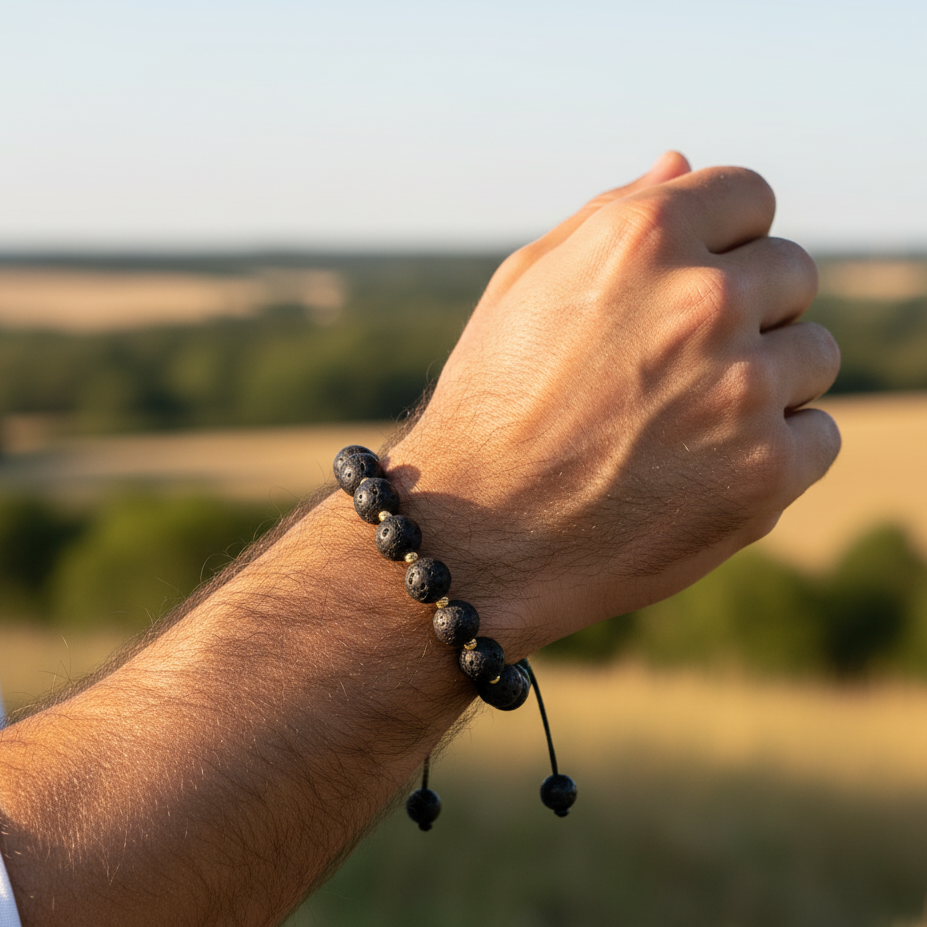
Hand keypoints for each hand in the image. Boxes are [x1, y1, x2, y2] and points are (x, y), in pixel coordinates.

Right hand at [388, 152, 840, 654]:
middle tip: (679, 368)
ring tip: (685, 424)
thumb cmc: (492, 405)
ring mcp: (742, 389)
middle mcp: (705, 301)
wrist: (477, 534)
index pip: (750, 196)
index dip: (726, 240)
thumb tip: (683, 161)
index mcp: (645, 237)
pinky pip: (817, 436)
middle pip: (792, 275)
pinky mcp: (766, 473)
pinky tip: (706, 470)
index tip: (699, 281)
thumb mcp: (524, 288)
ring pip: (813, 356)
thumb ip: (608, 216)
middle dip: (748, 311)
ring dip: (766, 382)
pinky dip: (776, 452)